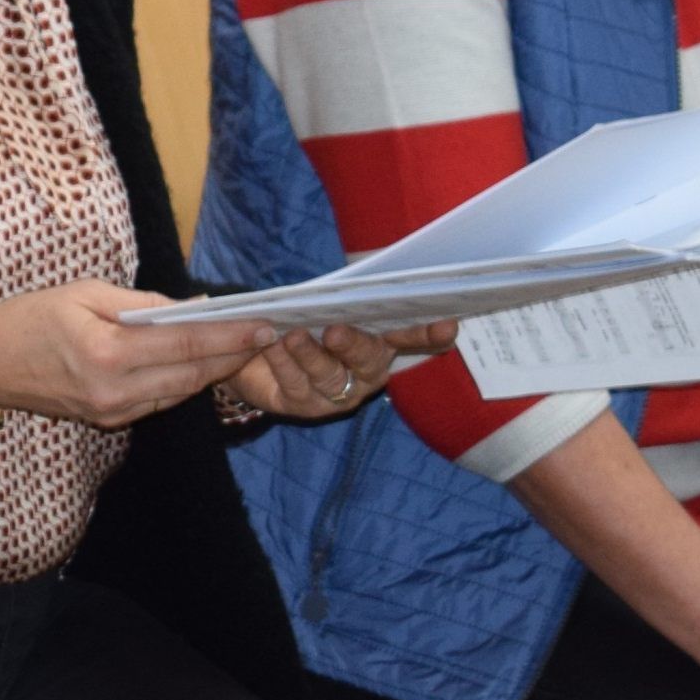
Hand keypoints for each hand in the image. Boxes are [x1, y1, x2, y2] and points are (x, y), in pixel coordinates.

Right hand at [0, 279, 277, 428]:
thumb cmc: (31, 318)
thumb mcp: (84, 294)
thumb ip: (140, 304)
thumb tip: (191, 307)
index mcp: (108, 353)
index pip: (185, 344)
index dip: (228, 335)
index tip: (262, 324)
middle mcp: (116, 390)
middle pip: (192, 374)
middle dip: (232, 354)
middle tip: (265, 335)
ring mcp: (113, 411)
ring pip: (181, 391)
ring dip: (214, 370)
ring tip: (241, 347)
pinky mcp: (109, 420)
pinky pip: (160, 400)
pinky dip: (185, 381)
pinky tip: (200, 364)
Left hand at [225, 318, 454, 421]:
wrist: (251, 356)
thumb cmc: (292, 322)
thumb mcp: (308, 306)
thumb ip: (325, 300)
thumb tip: (330, 293)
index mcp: (374, 342)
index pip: (406, 337)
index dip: (426, 334)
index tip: (448, 325)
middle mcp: (363, 371)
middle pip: (367, 360)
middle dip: (353, 345)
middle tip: (334, 331)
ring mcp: (338, 393)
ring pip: (330, 376)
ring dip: (311, 354)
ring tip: (293, 335)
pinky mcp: (307, 407)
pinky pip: (297, 385)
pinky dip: (283, 362)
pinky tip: (272, 345)